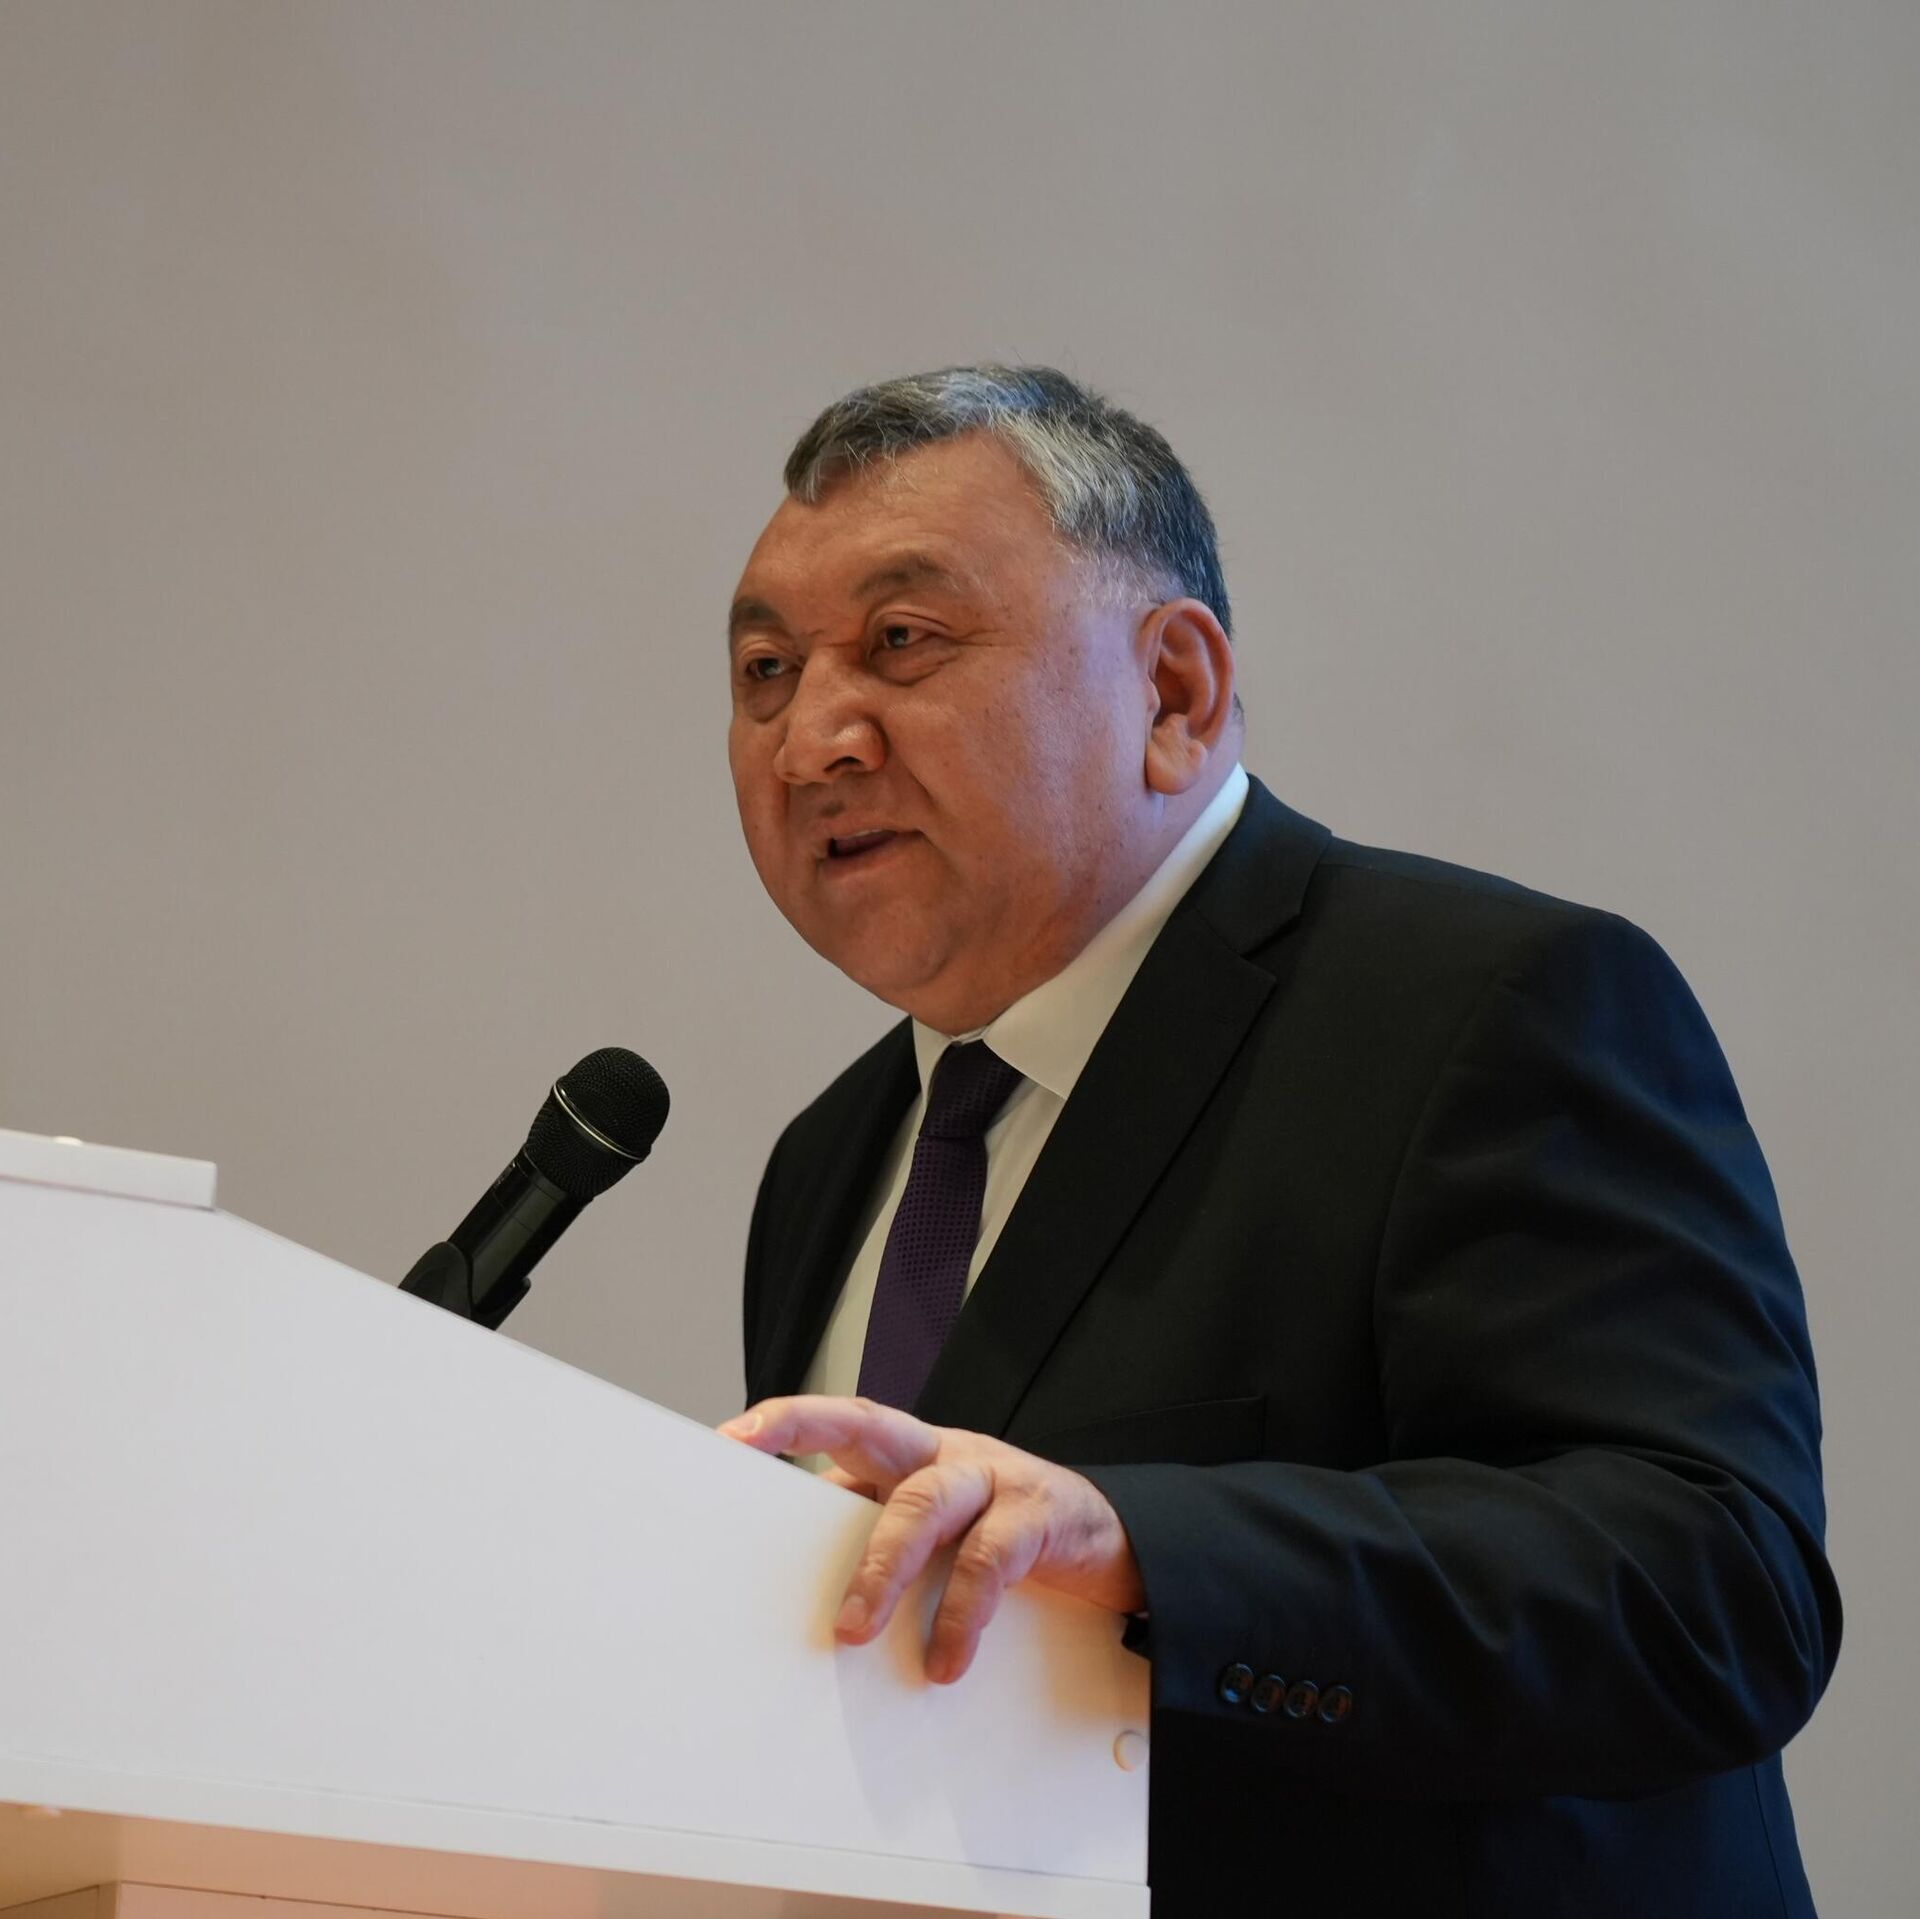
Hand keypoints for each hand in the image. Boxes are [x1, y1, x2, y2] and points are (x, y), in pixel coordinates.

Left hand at [717, 1394, 1145, 1682]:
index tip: (729, 1436)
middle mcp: (947, 1451)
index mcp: (914, 1451)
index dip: (788, 1421)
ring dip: (883, 1568)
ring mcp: (994, 1477)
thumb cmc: (1003, 1527)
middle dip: (814, 1454)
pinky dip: (960, 1616)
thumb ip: (876, 1525)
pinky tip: (945, 1659)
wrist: (1109, 1537)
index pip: (844, 1418)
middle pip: (873, 1431)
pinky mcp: (1038, 1518)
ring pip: (924, 1501)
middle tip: (763, 1505)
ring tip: (855, 1629)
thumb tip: (793, 1565)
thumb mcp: (937, 1521)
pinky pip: (989, 1560)